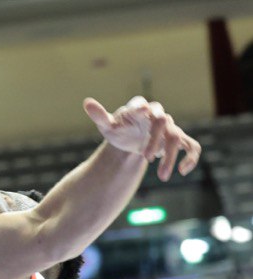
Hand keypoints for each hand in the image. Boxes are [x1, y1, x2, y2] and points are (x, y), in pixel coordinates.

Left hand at [83, 96, 200, 179]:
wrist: (131, 140)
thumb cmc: (119, 130)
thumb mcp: (107, 126)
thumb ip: (100, 116)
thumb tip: (87, 103)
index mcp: (139, 108)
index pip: (143, 105)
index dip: (143, 108)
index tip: (141, 111)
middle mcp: (157, 115)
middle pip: (163, 122)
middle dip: (155, 140)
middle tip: (146, 158)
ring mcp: (169, 127)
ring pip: (176, 137)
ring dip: (170, 156)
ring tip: (162, 176)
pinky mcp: (178, 140)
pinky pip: (191, 146)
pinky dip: (191, 157)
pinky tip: (182, 171)